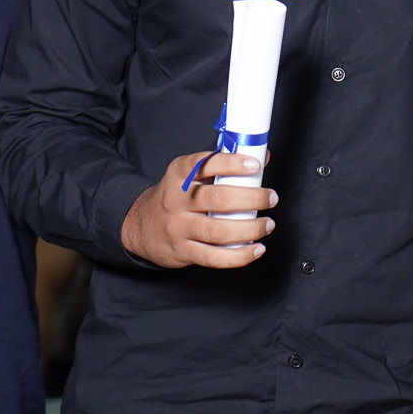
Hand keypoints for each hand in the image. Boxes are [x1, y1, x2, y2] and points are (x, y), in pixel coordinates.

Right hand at [121, 150, 277, 268]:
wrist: (142, 226)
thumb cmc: (175, 197)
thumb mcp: (189, 175)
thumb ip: (222, 166)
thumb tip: (262, 156)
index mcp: (179, 174)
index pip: (206, 164)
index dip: (232, 163)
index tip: (255, 165)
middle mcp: (177, 200)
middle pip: (217, 199)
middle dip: (251, 198)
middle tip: (271, 197)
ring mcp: (179, 227)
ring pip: (218, 231)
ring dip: (250, 229)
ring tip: (267, 224)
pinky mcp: (183, 251)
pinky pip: (214, 257)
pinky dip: (239, 256)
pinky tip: (256, 249)